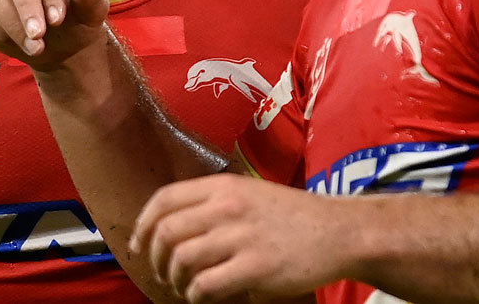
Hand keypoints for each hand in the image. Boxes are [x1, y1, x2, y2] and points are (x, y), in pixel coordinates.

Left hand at [130, 174, 350, 302]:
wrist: (339, 231)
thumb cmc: (292, 216)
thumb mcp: (249, 193)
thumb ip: (214, 202)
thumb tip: (173, 226)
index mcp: (223, 185)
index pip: (165, 200)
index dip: (143, 224)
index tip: (139, 244)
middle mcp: (228, 206)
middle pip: (167, 232)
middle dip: (155, 259)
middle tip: (162, 273)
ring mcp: (242, 237)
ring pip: (182, 260)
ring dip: (175, 280)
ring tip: (184, 287)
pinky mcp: (255, 267)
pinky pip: (206, 285)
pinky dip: (196, 296)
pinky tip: (202, 297)